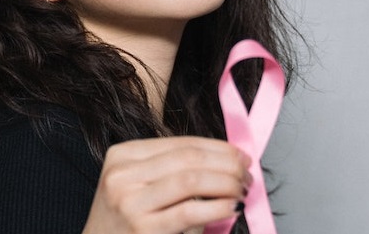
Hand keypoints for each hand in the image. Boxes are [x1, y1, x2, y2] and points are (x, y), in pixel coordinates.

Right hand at [81, 136, 249, 233]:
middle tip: (246, 174)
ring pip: (190, 180)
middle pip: (188, 158)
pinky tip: (231, 207)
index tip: (241, 156)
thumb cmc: (127, 221)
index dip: (218, 147)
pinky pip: (190, 211)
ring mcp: (130, 202)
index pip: (180, 143)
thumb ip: (173, 170)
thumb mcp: (138, 185)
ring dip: (225, 183)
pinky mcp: (143, 228)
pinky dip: (217, 207)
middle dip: (226, 163)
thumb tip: (226, 160)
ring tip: (241, 191)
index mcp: (121, 156)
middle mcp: (122, 175)